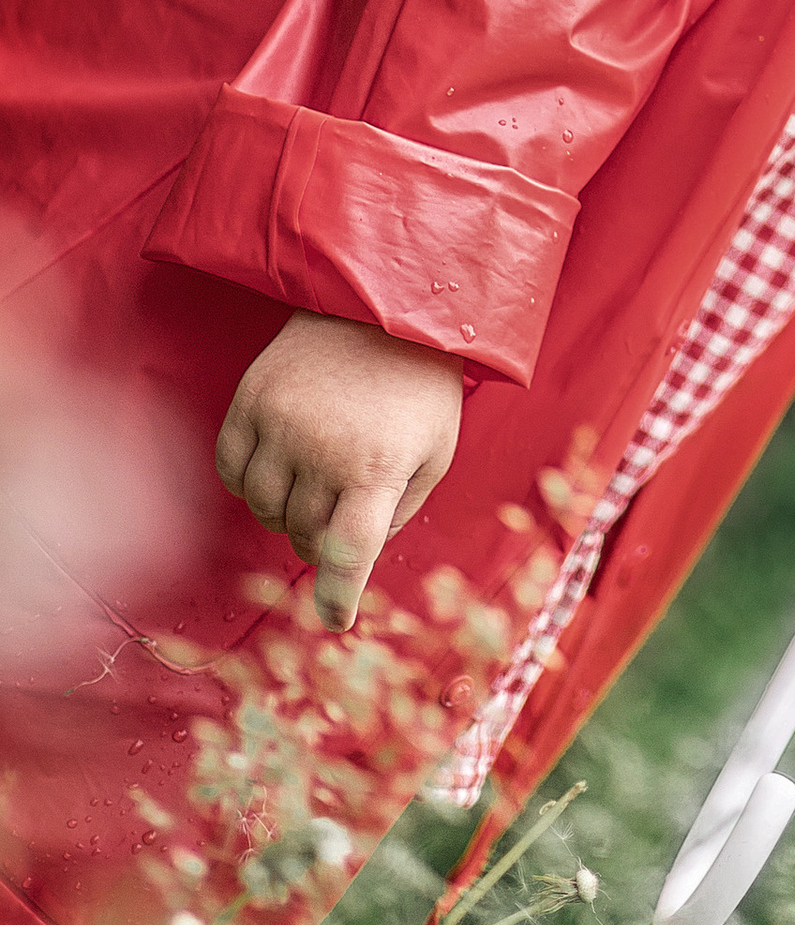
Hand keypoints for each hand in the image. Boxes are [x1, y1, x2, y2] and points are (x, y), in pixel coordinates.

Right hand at [214, 312, 463, 631]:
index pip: (347, 553)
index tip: (336, 620)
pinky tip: (278, 464)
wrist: (382, 304)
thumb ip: (399, 510)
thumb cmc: (419, 385)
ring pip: (262, 509)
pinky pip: (230, 472)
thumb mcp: (435, 451)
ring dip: (286, 510)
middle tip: (342, 506)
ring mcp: (280, 424)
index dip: (338, 596)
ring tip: (315, 479)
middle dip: (322, 536)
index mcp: (375, 466)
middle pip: (303, 534)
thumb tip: (354, 559)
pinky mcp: (249, 401)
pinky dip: (249, 482)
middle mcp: (322, 449)